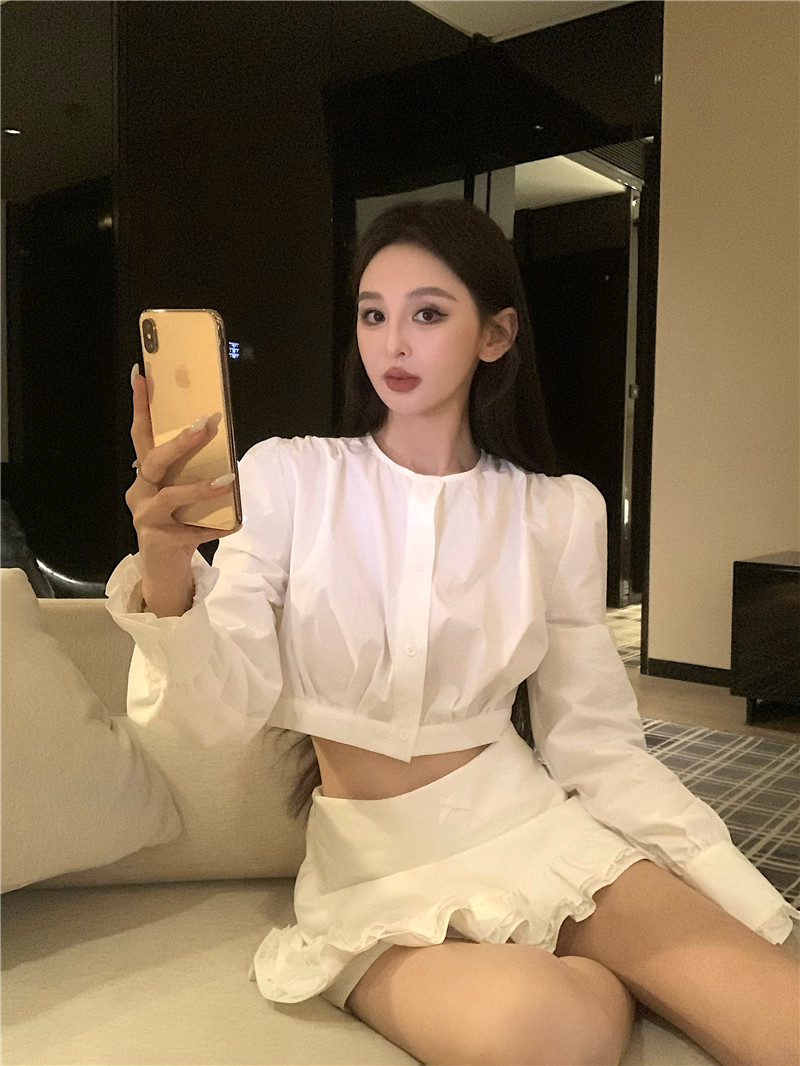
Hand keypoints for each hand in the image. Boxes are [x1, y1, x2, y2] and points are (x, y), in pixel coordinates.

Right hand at [125, 364, 238, 566]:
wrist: (165, 572)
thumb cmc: (177, 525)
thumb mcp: (183, 495)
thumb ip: (192, 472)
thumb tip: (220, 441)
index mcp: (145, 476)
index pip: (141, 434)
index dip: (141, 405)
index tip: (141, 374)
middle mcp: (139, 492)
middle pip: (154, 460)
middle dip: (180, 441)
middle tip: (206, 425)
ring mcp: (145, 517)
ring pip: (171, 496)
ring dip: (200, 488)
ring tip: (228, 481)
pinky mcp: (160, 540)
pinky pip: (194, 531)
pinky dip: (217, 526)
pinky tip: (235, 524)